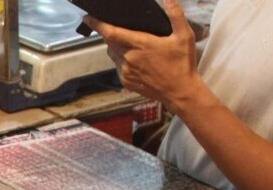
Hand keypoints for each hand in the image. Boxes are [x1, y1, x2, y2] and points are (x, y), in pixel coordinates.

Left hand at [83, 0, 198, 109]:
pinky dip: (121, 60)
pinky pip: (117, 66)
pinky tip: (135, 59)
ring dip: (117, 47)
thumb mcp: (185, 36)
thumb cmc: (182, 64)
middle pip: (110, 42)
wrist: (180, 92)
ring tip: (132, 44)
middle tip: (122, 29)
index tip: (88, 17)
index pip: (111, 32)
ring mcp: (126, 72)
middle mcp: (129, 59)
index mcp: (140, 45)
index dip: (97, 24)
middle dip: (111, 33)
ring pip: (112, 54)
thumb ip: (176, 14)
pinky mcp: (126, 82)